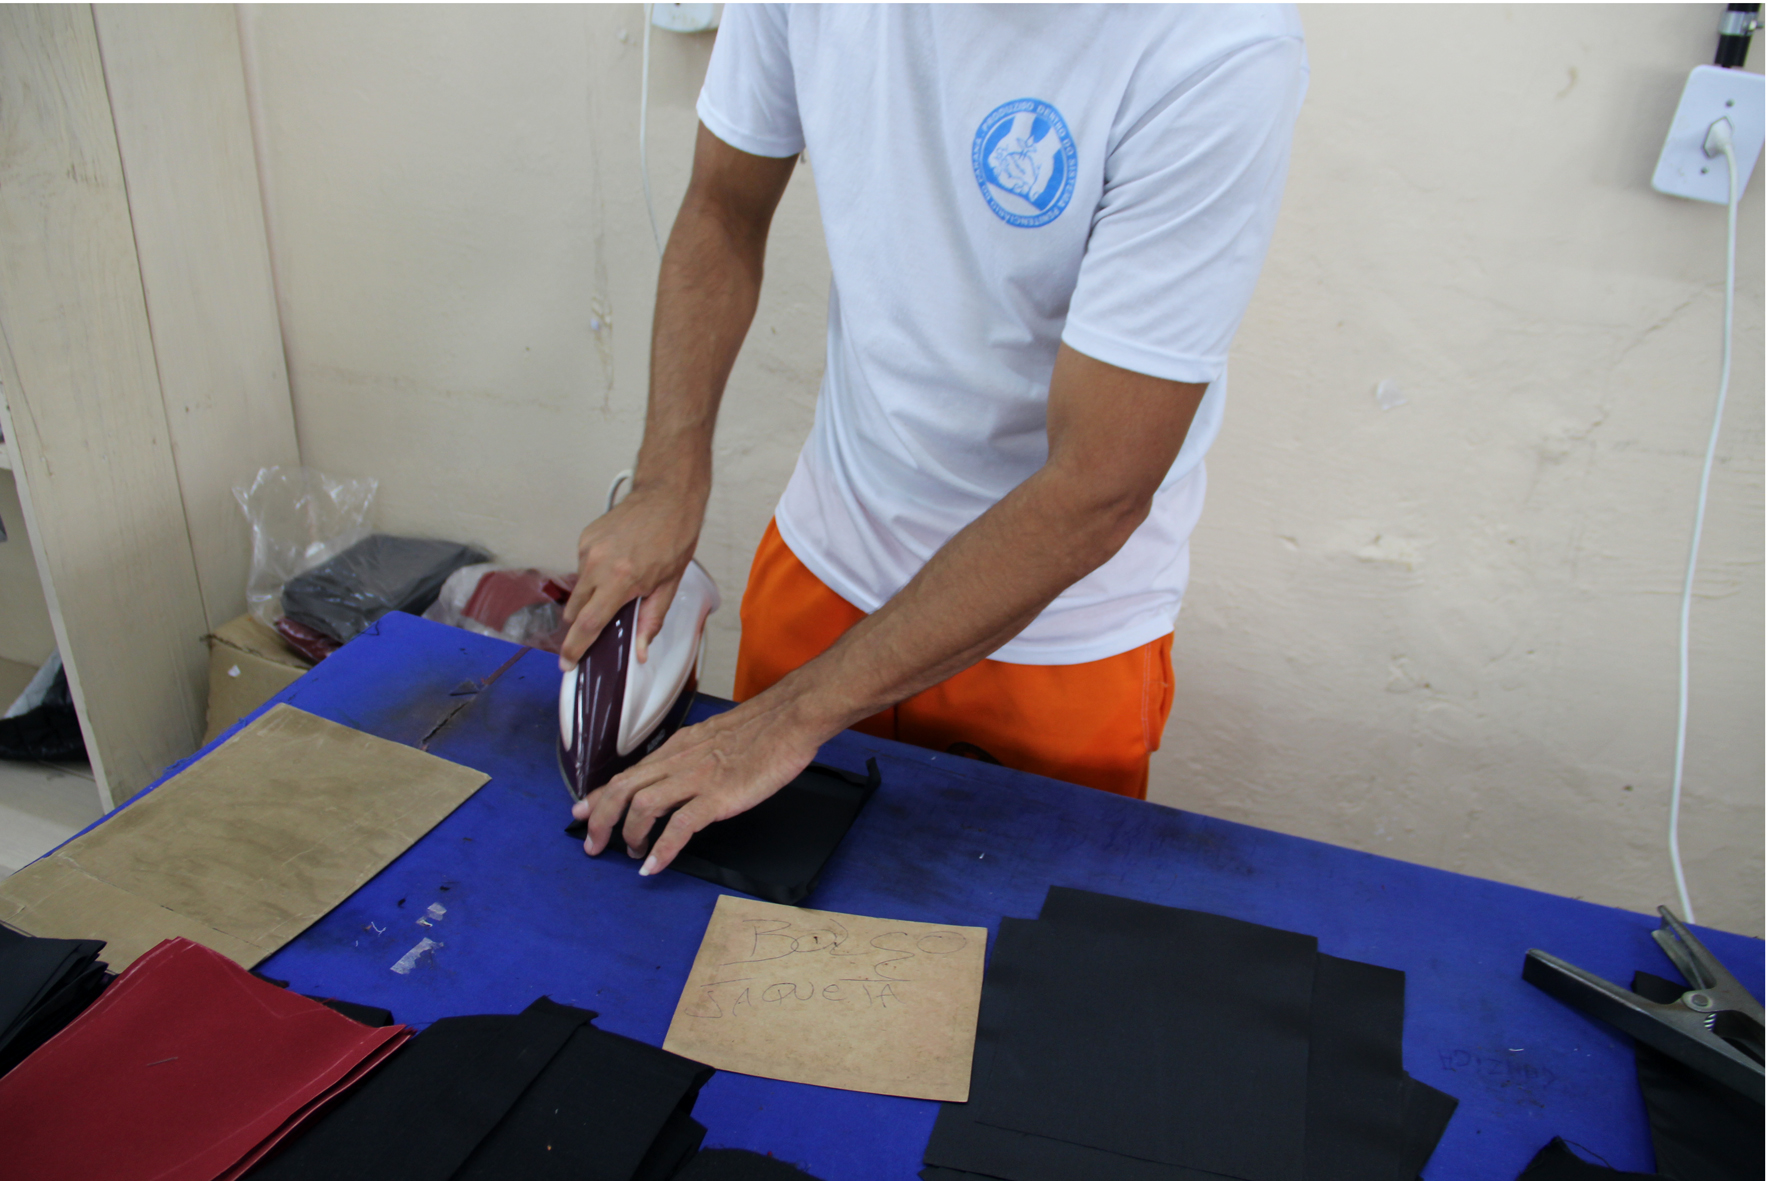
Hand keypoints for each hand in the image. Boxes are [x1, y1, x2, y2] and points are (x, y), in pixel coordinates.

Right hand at [559, 484, 703, 668]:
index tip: (566, 664)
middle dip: (583, 624)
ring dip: (591, 596)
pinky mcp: (584, 537)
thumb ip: (651, 620)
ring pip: (578, 588)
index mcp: (620, 581)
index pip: (588, 624)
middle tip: (600, 625)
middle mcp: (597, 565)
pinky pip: (582, 566)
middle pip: (575, 610)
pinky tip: (615, 562)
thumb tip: (639, 652)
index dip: (575, 648)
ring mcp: (587, 549)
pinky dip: (594, 573)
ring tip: (617, 584)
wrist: (666, 497)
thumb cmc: (674, 539)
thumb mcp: (669, 585)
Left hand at [570, 685, 829, 874]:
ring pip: (643, 805)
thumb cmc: (761, 729)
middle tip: (592, 845)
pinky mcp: (718, 796)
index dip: (599, 796)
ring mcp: (697, 778)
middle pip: (623, 789)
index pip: (628, 773)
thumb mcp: (714, 738)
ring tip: (630, 855)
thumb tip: (680, 776)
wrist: (789, 719)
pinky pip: (681, 825)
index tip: (582, 813)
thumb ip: (692, 757)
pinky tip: (655, 865)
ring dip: (630, 834)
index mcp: (677, 748)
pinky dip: (663, 848)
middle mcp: (678, 761)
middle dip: (600, 819)